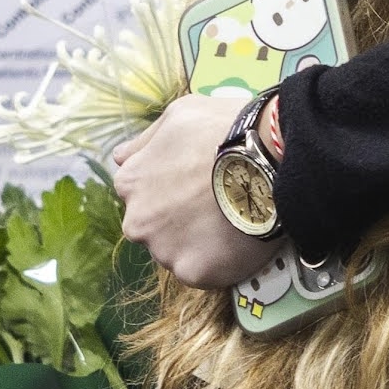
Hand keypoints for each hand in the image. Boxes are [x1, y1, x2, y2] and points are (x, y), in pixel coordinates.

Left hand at [120, 91, 275, 291]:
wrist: (267, 160)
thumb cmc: (223, 129)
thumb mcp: (178, 115)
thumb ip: (145, 141)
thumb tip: (121, 158)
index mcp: (130, 183)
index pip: (140, 194)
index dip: (170, 189)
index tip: (196, 185)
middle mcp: (137, 221)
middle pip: (154, 228)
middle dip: (177, 220)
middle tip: (214, 206)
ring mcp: (165, 251)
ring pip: (178, 253)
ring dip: (198, 243)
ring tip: (231, 222)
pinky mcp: (195, 273)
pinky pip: (205, 272)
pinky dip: (219, 262)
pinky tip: (239, 241)